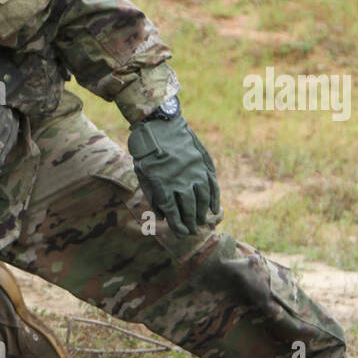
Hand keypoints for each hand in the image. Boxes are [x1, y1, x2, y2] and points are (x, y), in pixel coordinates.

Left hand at [127, 114, 219, 234]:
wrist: (158, 124)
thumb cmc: (146, 152)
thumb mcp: (143, 174)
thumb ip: (153, 196)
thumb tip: (162, 217)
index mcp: (163, 184)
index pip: (172, 212)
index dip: (178, 224)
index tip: (182, 232)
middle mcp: (181, 180)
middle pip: (188, 207)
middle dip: (191, 222)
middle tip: (192, 231)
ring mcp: (194, 171)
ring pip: (202, 198)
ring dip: (202, 212)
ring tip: (201, 222)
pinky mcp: (203, 163)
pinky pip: (212, 184)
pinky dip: (214, 198)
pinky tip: (214, 209)